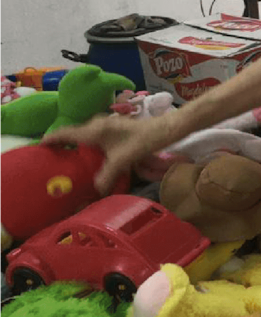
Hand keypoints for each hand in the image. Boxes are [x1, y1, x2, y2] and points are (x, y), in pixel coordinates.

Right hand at [42, 112, 173, 193]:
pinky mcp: (114, 129)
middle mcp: (96, 125)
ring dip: (76, 147)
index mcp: (94, 130)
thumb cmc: (143, 141)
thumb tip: (95, 191)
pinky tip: (91, 160)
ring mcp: (106, 125)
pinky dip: (88, 148)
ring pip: (84, 136)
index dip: (50, 140)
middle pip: (72, 134)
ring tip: (69, 164)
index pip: (64, 132)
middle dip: (62, 146)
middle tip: (52, 163)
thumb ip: (107, 176)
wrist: (165, 129)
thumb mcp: (123, 161)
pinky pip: (94, 138)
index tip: (38, 149)